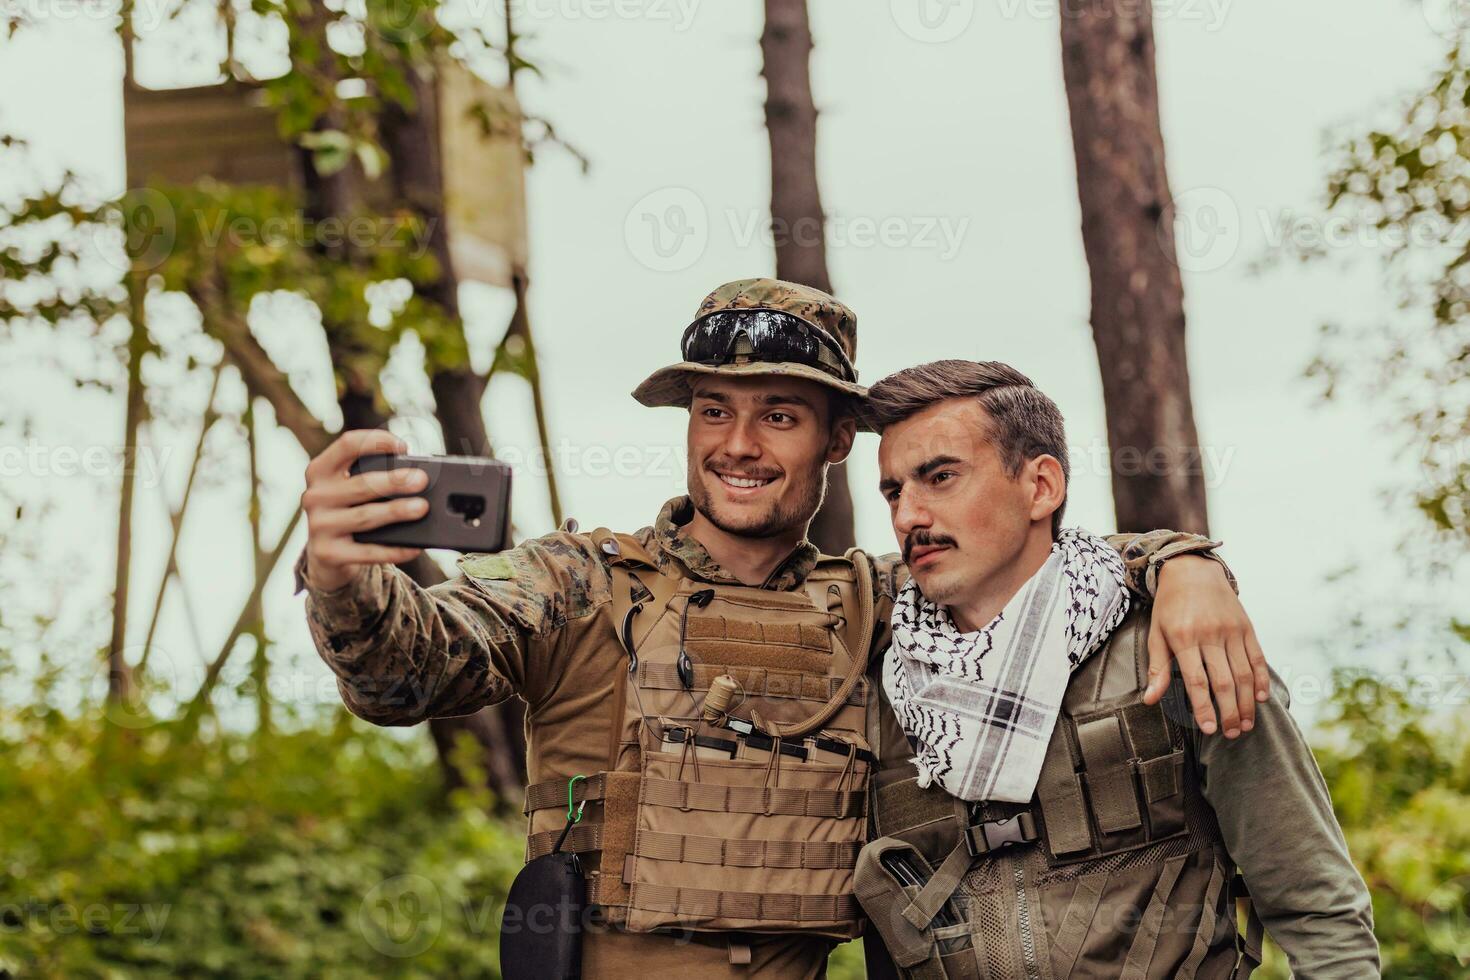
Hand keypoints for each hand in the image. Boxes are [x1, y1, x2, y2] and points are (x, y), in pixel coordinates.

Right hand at [301, 430, 427, 592]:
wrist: (324, 556)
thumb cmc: (347, 512)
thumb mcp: (348, 489)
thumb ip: (370, 476)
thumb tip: (415, 475)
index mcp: (320, 471)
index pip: (347, 445)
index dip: (376, 441)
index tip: (402, 447)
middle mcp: (315, 496)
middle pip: (361, 484)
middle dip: (394, 481)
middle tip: (421, 480)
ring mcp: (319, 526)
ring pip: (365, 516)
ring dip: (397, 511)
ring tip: (422, 508)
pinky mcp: (328, 553)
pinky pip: (368, 552)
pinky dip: (394, 549)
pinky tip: (414, 547)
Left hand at [1143, 555, 1269, 737]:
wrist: (1192, 571)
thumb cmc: (1169, 607)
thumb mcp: (1156, 634)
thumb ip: (1157, 669)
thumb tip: (1150, 700)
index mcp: (1184, 637)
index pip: (1197, 681)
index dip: (1204, 708)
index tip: (1210, 729)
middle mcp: (1210, 634)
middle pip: (1224, 681)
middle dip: (1230, 711)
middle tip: (1231, 733)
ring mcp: (1231, 630)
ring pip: (1244, 673)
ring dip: (1247, 702)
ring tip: (1246, 724)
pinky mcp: (1246, 627)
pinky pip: (1257, 657)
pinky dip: (1261, 680)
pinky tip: (1260, 699)